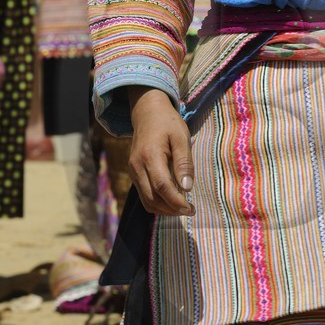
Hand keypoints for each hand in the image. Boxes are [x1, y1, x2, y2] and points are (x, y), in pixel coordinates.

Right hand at [127, 87, 193, 216]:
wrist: (147, 113)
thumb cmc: (168, 124)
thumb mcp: (181, 138)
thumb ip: (184, 162)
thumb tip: (187, 188)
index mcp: (150, 155)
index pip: (162, 186)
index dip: (176, 201)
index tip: (191, 209)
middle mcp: (137, 166)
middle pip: (152, 198)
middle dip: (172, 209)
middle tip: (191, 211)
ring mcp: (133, 171)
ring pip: (146, 201)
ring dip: (164, 209)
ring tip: (183, 208)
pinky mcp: (134, 174)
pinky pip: (144, 195)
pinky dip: (157, 203)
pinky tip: (172, 201)